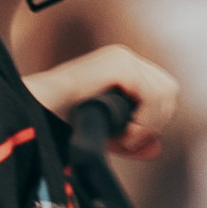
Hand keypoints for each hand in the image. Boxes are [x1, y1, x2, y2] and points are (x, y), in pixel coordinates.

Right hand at [29, 44, 179, 153]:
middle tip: (127, 140)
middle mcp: (124, 59)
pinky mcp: (119, 65)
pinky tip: (122, 132)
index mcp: (123, 68)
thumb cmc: (63, 121)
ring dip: (147, 124)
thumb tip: (157, 148)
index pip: (162, 92)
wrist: (37, 113)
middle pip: (169, 91)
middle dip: (153, 122)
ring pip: (165, 93)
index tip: (129, 139)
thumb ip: (133, 139)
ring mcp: (122, 59)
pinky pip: (151, 96)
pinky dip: (142, 121)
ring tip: (122, 138)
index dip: (153, 120)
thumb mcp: (105, 133)